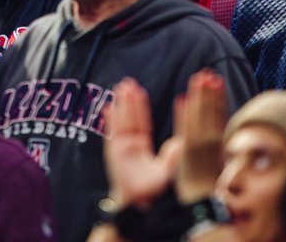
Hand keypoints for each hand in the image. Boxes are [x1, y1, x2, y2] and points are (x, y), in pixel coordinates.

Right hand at [103, 77, 177, 207]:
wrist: (142, 203)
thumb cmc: (153, 191)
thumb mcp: (166, 169)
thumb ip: (171, 154)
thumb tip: (178, 141)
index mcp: (140, 149)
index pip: (140, 123)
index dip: (139, 107)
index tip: (137, 91)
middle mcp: (129, 147)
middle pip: (128, 119)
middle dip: (128, 101)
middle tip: (126, 82)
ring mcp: (120, 149)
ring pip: (120, 122)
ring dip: (120, 105)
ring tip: (119, 88)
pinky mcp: (115, 153)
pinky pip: (111, 133)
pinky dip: (109, 121)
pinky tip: (107, 108)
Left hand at [173, 70, 225, 203]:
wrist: (201, 209)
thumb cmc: (207, 187)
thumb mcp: (216, 164)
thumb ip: (215, 146)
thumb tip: (217, 131)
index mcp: (219, 146)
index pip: (219, 116)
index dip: (218, 98)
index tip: (216, 81)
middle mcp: (212, 146)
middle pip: (211, 114)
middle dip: (209, 94)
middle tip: (207, 74)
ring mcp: (200, 150)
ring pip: (200, 118)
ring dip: (200, 98)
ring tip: (199, 78)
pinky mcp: (188, 157)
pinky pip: (186, 132)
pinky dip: (184, 115)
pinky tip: (181, 99)